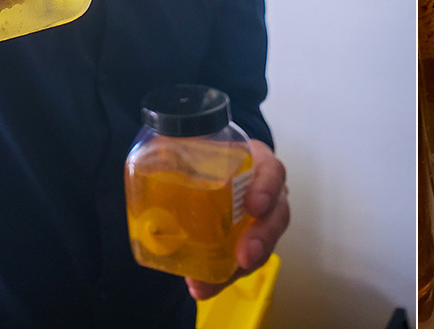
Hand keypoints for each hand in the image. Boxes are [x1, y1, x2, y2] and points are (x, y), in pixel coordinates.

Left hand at [185, 139, 288, 301]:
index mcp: (257, 164)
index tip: (253, 205)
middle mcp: (267, 193)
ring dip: (243, 267)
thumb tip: (155, 157)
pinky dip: (223, 278)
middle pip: (277, 214)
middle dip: (263, 237)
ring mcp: (261, 221)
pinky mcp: (247, 243)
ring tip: (213, 283)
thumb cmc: (211, 157)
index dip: (267, 188)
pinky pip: (243, 263)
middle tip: (245, 255)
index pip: (272, 171)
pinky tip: (203, 287)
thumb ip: (179, 151)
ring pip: (265, 244)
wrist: (214, 170)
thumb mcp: (199, 146)